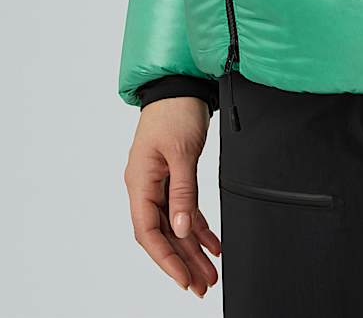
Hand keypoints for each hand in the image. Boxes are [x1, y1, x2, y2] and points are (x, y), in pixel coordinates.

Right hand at [124, 97, 219, 296]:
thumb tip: (182, 228)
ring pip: (176, 225)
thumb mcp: (182, 152)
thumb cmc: (176, 112)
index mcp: (140, 183)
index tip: (184, 278)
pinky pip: (185, 209)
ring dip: (193, 249)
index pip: (149, 232)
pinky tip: (214, 243)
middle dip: (184, 262)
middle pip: (164, 234)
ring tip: (211, 273)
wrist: (180, 86)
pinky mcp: (174, 176)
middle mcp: (146, 187)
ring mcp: (159, 183)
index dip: (166, 259)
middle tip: (203, 285)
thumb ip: (182, 191)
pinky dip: (200, 227)